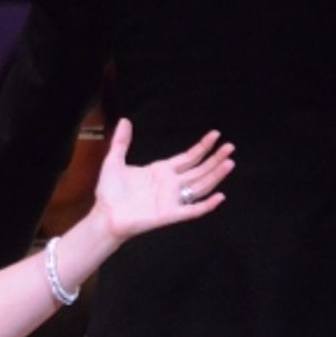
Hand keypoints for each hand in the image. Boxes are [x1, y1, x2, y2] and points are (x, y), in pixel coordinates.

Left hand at [92, 119, 233, 241]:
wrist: (104, 215)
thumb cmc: (110, 192)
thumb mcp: (114, 162)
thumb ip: (121, 142)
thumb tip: (125, 121)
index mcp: (161, 171)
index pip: (188, 157)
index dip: (202, 147)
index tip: (216, 135)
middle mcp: (171, 184)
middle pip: (199, 170)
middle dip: (215, 158)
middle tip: (230, 146)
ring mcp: (172, 199)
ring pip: (200, 186)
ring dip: (215, 175)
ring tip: (229, 163)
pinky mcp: (170, 214)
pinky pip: (192, 210)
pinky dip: (207, 205)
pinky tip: (220, 196)